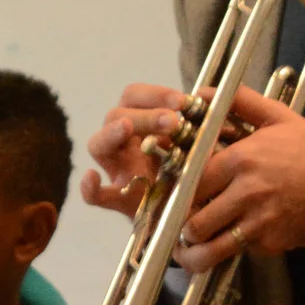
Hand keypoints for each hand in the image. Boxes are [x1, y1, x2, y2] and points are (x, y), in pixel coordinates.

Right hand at [78, 84, 196, 216]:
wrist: (193, 210)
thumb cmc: (194, 170)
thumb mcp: (199, 143)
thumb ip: (201, 126)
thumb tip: (215, 107)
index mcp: (142, 123)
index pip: (134, 96)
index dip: (154, 94)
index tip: (181, 102)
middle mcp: (125, 142)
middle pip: (116, 115)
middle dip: (143, 115)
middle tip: (171, 122)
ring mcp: (118, 170)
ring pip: (98, 145)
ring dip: (113, 133)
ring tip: (127, 127)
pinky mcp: (119, 201)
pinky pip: (95, 196)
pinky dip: (90, 188)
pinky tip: (92, 178)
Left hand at [172, 88, 304, 272]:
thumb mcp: (277, 117)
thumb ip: (239, 103)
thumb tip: (203, 92)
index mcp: (241, 160)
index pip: (190, 182)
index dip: (178, 191)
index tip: (177, 194)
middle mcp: (246, 192)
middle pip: (193, 220)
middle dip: (182, 225)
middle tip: (181, 223)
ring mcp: (258, 221)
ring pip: (209, 246)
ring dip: (195, 250)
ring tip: (191, 247)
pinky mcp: (271, 243)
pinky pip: (238, 252)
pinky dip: (231, 250)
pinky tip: (230, 241)